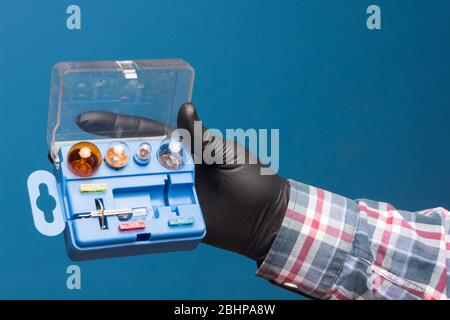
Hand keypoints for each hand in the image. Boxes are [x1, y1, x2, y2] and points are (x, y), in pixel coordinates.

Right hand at [76, 103, 289, 262]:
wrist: (267, 218)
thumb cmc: (253, 180)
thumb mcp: (228, 154)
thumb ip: (204, 138)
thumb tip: (185, 109)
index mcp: (183, 147)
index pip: (144, 133)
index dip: (115, 126)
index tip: (85, 121)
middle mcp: (172, 168)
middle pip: (130, 160)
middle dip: (99, 157)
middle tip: (65, 156)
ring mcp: (171, 192)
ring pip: (135, 186)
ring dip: (107, 184)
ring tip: (77, 183)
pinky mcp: (174, 215)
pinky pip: (149, 213)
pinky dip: (130, 211)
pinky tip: (110, 211)